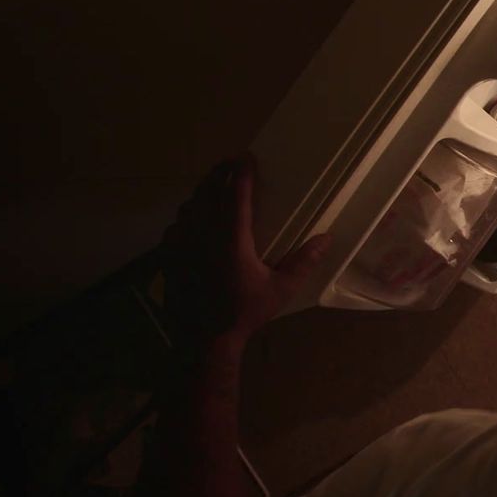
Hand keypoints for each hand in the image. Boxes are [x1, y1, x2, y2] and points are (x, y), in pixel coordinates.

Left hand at [159, 155, 331, 348]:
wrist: (204, 339)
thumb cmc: (245, 311)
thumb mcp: (281, 289)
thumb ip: (303, 261)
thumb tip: (326, 237)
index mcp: (232, 241)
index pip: (236, 197)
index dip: (242, 175)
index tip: (247, 157)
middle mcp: (204, 237)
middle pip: (208, 193)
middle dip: (219, 173)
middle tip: (230, 161)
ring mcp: (182, 245)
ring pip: (189, 206)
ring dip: (202, 191)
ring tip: (213, 183)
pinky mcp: (170, 256)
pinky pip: (176, 225)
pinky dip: (187, 213)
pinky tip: (192, 215)